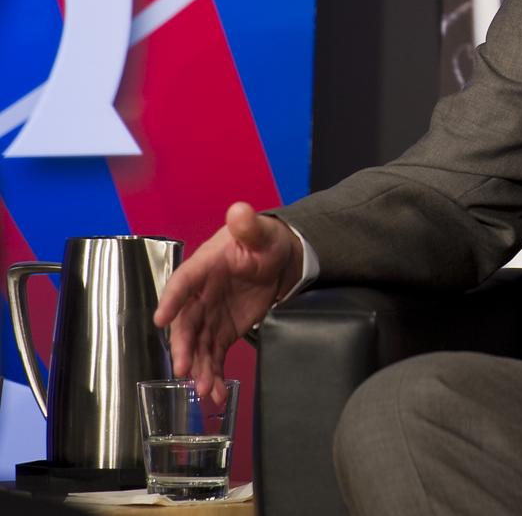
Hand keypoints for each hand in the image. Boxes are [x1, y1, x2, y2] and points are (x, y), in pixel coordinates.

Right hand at [154, 202, 302, 400]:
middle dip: (183, 346)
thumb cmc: (264, 241)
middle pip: (186, 322)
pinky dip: (214, 373)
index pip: (183, 281)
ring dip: (199, 367)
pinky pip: (214, 355)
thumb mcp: (260, 232)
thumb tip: (239, 210)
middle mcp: (201, 294)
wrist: (280, 259)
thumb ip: (248, 225)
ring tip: (205, 388)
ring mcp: (211, 316)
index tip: (160, 319)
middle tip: (185, 367)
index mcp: (205, 266)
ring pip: (198, 345)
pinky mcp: (223, 332)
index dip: (171, 299)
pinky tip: (216, 391)